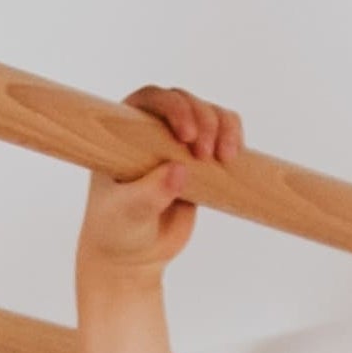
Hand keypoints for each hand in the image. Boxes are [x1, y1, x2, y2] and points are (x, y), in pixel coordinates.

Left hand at [76, 83, 241, 283]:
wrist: (134, 253)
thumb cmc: (117, 229)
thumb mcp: (127, 214)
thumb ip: (148, 194)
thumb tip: (179, 171)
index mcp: (124, 131)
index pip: (151, 100)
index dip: (173, 108)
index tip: (186, 135)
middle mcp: (152, 129)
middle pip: (186, 102)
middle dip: (203, 121)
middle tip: (205, 155)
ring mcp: (179, 142)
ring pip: (210, 114)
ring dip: (224, 128)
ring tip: (225, 158)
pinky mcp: (201, 159)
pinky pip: (224, 133)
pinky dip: (234, 137)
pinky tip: (234, 156)